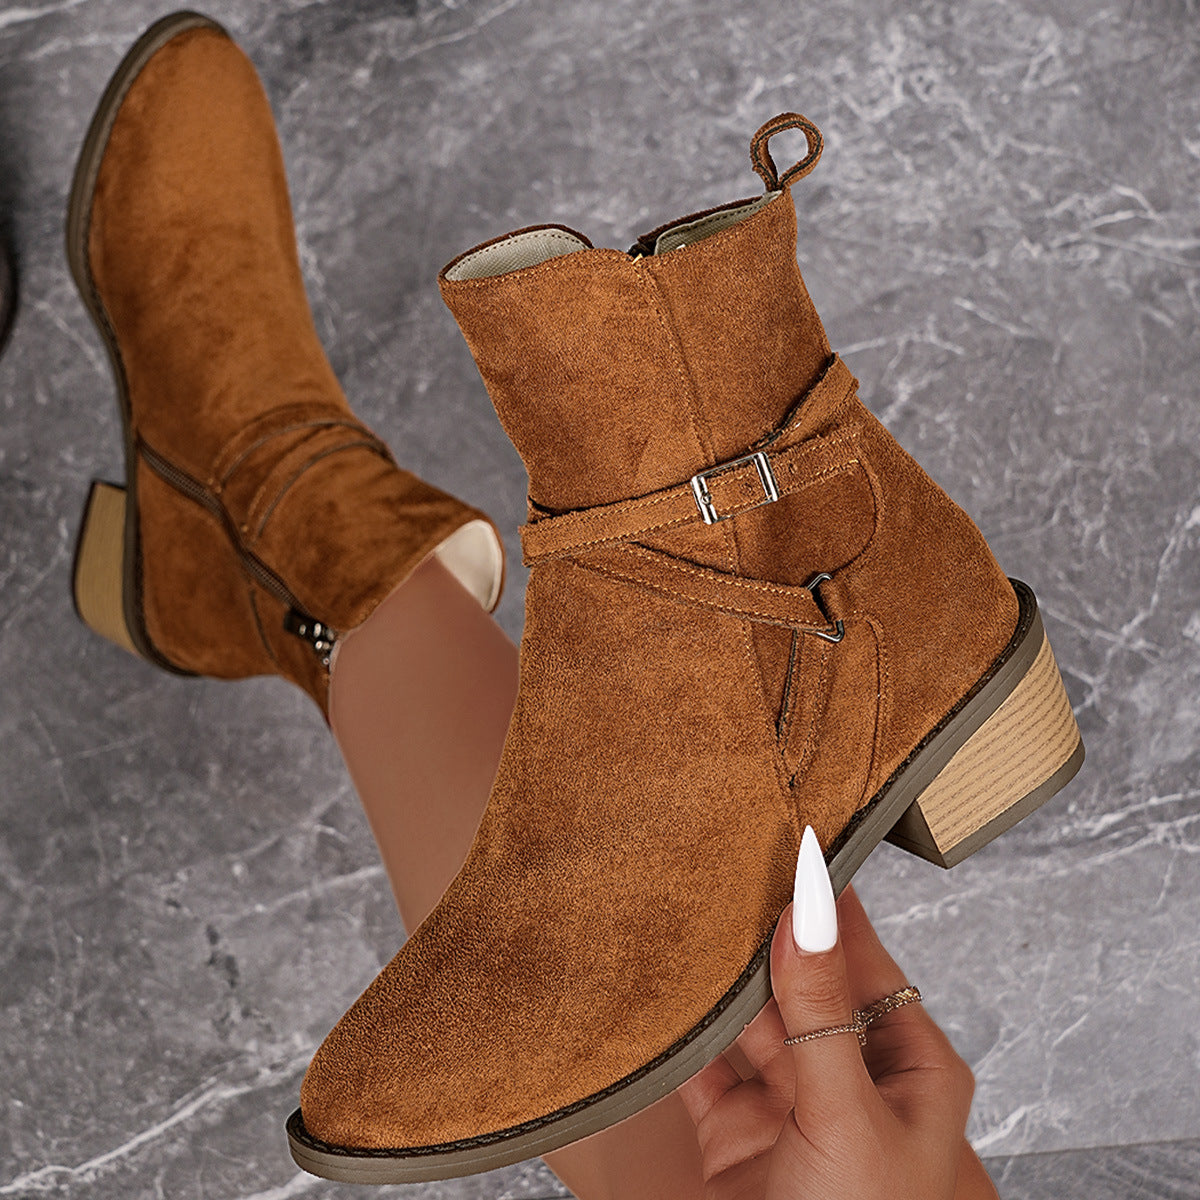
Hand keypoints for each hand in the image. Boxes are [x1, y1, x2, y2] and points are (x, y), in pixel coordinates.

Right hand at [678, 831, 997, 1199]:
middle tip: (721, 864)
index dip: (828, 904)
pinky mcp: (735, 1129)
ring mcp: (790, 1102)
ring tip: (684, 911)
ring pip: (749, 1017)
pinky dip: (681, 1029)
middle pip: (801, 982)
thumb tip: (805, 913)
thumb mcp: (849, 1119)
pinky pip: (704, 1063)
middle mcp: (850, 1075)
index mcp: (908, 1067)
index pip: (865, 960)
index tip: (791, 844)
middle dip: (762, 933)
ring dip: (718, 978)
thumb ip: (822, 1015)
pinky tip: (661, 988)